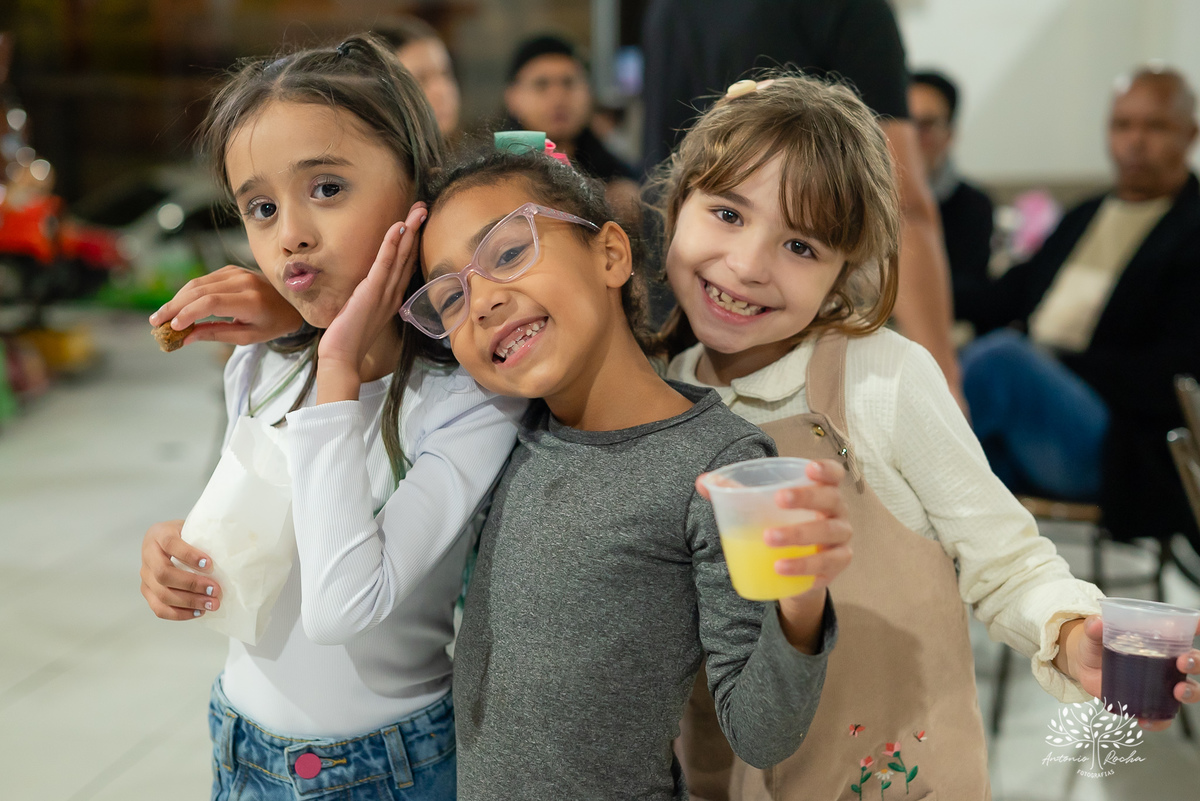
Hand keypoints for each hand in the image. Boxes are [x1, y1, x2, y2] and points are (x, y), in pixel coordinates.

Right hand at [139, 519, 221, 620]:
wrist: (165, 539)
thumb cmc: (184, 535)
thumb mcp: (192, 528)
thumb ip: (203, 538)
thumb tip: (229, 555)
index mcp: (159, 535)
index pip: (171, 545)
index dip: (189, 556)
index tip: (210, 564)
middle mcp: (148, 555)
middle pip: (164, 574)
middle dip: (192, 584)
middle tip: (215, 590)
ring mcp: (145, 576)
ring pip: (162, 594)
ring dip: (189, 602)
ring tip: (211, 604)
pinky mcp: (147, 591)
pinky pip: (159, 608)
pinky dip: (179, 614)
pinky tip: (198, 612)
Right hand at [148, 266, 303, 346]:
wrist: (292, 303)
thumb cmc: (273, 324)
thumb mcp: (248, 336)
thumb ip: (216, 335)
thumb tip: (184, 338)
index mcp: (251, 301)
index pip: (212, 303)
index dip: (189, 313)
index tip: (173, 327)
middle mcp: (243, 282)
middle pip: (199, 291)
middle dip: (174, 307)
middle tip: (156, 323)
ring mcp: (236, 272)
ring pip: (197, 283)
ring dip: (176, 299)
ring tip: (161, 317)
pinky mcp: (230, 270)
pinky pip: (203, 280)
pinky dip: (187, 293)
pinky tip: (176, 306)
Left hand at [316, 203, 426, 399]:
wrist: (342, 356)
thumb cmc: (348, 338)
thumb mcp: (361, 312)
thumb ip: (367, 297)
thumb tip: (366, 286)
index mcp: (391, 298)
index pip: (405, 265)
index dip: (412, 243)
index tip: (417, 223)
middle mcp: (393, 293)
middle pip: (408, 256)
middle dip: (416, 231)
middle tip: (423, 208)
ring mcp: (385, 293)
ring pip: (401, 257)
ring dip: (409, 232)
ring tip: (417, 211)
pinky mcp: (372, 292)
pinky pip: (384, 264)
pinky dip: (392, 245)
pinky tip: (398, 228)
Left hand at [696, 459, 852, 653]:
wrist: (794, 570)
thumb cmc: (779, 526)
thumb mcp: (760, 508)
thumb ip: (734, 492)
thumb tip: (703, 482)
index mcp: (822, 492)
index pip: (834, 475)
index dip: (826, 469)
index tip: (808, 469)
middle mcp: (837, 513)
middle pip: (831, 500)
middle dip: (806, 498)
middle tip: (778, 500)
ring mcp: (840, 540)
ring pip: (828, 534)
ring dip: (799, 535)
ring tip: (768, 540)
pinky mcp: (835, 566)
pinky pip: (825, 566)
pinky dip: (804, 567)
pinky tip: (781, 568)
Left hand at [1059, 616, 1199, 729]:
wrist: (1084, 668)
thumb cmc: (1096, 646)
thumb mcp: (1093, 635)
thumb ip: (1094, 627)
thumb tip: (1097, 622)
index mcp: (1157, 639)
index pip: (1184, 631)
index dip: (1196, 627)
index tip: (1199, 625)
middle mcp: (1166, 661)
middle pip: (1193, 661)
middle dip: (1195, 662)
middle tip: (1183, 662)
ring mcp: (1162, 683)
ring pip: (1189, 689)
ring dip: (1191, 691)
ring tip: (1178, 692)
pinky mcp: (1150, 702)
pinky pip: (1163, 716)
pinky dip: (1160, 721)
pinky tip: (1146, 721)